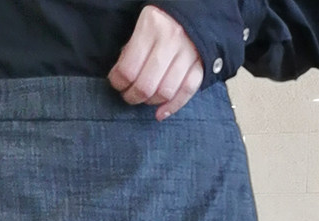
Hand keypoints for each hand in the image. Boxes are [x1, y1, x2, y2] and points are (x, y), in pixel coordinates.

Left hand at [108, 4, 203, 121]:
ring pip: (165, 92)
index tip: (117, 83)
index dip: (118, 83)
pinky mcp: (201, 63)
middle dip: (133, 96)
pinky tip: (161, 113)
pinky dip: (173, 106)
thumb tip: (122, 78)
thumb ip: (131, 50)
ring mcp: (188, 52)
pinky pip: (186, 91)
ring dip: (151, 102)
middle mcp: (171, 39)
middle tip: (129, 95)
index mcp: (151, 26)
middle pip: (146, 85)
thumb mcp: (142, 27)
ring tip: (144, 99)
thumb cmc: (161, 22)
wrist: (193, 9)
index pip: (128, 69)